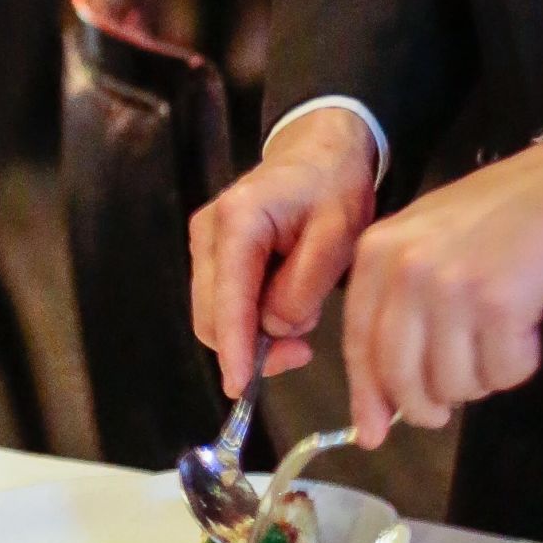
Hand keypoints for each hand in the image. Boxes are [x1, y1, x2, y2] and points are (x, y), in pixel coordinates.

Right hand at [189, 106, 381, 393]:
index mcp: (238, 220)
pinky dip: (253, 319)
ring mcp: (204, 243)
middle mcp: (207, 232)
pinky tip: (288, 306)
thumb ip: (306, 284)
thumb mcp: (338, 234)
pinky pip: (225, 303)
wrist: (319, 155)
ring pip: (215, 314)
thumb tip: (276, 328)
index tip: (239, 388)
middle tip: (304, 349)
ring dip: (255, 333)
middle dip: (250, 345)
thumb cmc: (333, 189)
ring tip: (304, 316)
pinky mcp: (211, 255)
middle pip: (211, 314)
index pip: (227, 298)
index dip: (233, 347)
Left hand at [341, 141, 542, 444]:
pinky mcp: (498, 305)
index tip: (372, 433)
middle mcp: (405, 271)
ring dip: (477, 381)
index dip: (366, 395)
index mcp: (377, 254)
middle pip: (400, 374)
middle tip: (440, 414)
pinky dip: (516, 367)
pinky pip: (501, 373)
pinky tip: (524, 333)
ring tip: (495, 344)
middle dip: (422, 406)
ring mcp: (450, 288)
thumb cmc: (492, 218)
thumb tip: (386, 393)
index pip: (358, 341)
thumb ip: (397, 305)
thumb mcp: (422, 243)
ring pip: (452, 382)